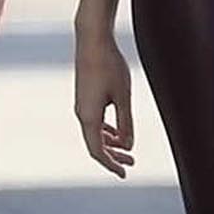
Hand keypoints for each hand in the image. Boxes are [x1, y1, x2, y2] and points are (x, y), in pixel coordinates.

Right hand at [72, 25, 135, 176]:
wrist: (92, 40)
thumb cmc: (110, 65)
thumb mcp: (123, 96)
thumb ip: (126, 122)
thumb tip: (128, 146)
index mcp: (89, 116)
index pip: (98, 151)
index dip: (111, 165)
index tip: (124, 174)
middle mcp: (82, 113)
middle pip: (95, 144)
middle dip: (113, 156)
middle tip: (132, 163)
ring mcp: (82, 105)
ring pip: (94, 133)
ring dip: (110, 143)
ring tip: (128, 149)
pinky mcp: (85, 96)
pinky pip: (93, 122)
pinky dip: (105, 131)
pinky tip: (117, 132)